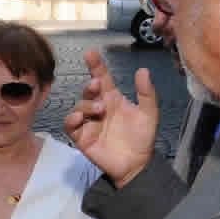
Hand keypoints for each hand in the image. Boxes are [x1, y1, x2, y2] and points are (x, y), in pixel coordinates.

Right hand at [63, 50, 157, 187]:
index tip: (91, 53)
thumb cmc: (142, 138)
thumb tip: (143, 70)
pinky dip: (71, 119)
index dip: (96, 65)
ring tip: (100, 109)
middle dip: (90, 86)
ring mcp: (89, 122)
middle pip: (88, 91)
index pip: (102, 77)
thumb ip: (147, 93)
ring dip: (86, 104)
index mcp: (113, 99)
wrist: (137, 165)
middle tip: (96, 85)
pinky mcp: (82, 137)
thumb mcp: (149, 114)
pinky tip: (79, 117)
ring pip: (79, 106)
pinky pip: (70, 125)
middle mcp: (99, 107)